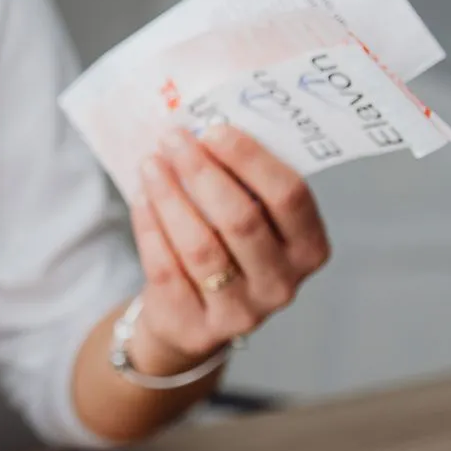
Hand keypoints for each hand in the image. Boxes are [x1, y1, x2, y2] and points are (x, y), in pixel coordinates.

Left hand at [127, 124, 331, 372]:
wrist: (192, 318)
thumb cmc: (227, 250)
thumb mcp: (252, 221)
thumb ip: (244, 184)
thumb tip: (207, 125)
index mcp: (309, 248)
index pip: (290, 197)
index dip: (251, 159)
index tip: (214, 129)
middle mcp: (282, 284)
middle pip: (241, 219)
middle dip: (202, 172)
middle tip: (174, 138)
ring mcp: (241, 311)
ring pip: (200, 246)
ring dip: (170, 197)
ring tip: (150, 164)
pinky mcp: (197, 326)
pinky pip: (167, 268)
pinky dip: (150, 227)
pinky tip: (140, 198)